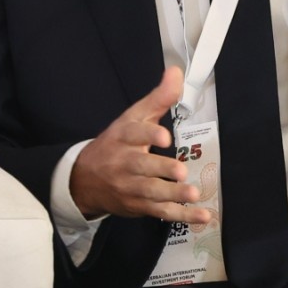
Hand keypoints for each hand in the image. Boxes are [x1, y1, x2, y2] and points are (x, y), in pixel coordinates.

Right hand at [69, 66, 215, 224]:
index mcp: (124, 137)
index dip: (149, 135)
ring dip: (173, 195)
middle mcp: (125, 163)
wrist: (84, 180)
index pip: (134, 134)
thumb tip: (176, 71)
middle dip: (161, 169)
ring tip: (193, 193)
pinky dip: (183, 216)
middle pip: (142, 166)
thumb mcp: (133, 118)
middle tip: (180, 171)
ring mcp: (131, 187)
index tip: (165, 137)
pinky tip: (203, 216)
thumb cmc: (116, 144)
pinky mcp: (139, 206)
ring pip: (151, 192)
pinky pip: (162, 213)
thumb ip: (158, 97)